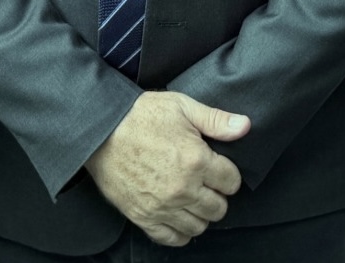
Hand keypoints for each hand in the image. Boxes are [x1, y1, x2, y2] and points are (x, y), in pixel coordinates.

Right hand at [85, 91, 251, 244]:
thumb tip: (245, 126)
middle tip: (206, 182)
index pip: (231, 182)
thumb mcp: (181, 106)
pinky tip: (178, 216)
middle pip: (219, 208)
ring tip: (192, 198)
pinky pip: (172, 238)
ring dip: (200, 213)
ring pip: (199, 226)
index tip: (219, 167)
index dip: (228, 173)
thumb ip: (216, 119)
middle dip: (217, 195)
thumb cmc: (140, 115)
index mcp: (196, 160)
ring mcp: (163, 206)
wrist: (99, 131)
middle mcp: (183, 189)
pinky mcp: (143, 217)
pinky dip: (180, 232)